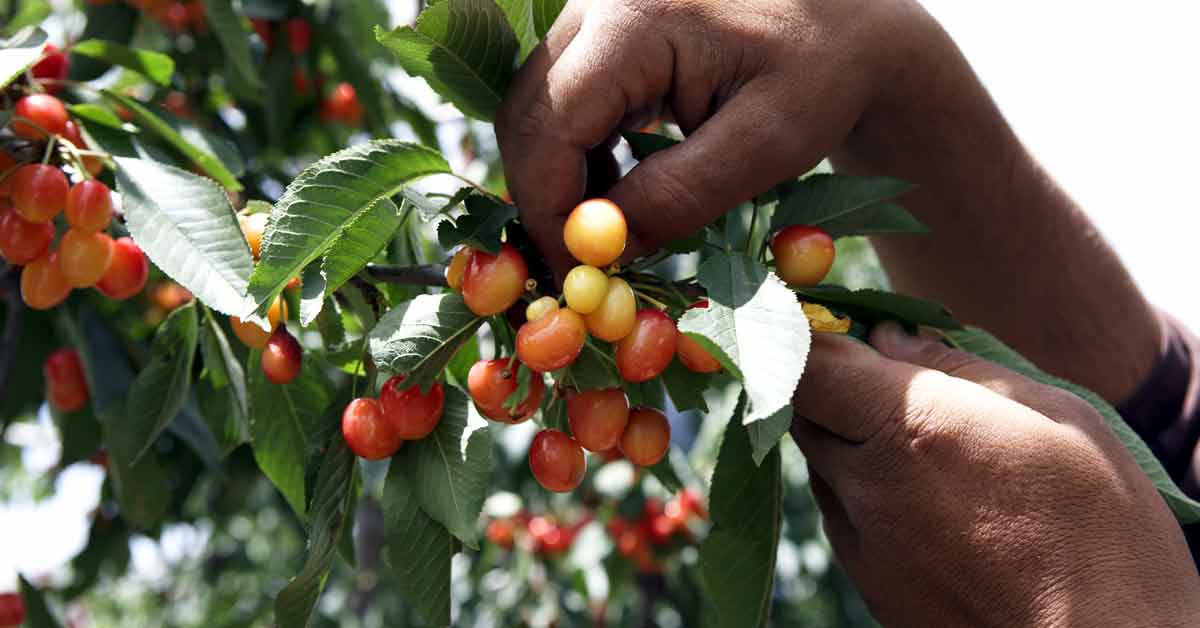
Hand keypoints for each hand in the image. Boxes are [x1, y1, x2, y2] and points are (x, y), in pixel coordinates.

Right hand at [496, 0, 941, 275]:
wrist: (850, 20)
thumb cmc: (824, 72)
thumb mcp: (767, 143)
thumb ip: (682, 192)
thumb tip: (606, 246)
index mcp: (636, 19)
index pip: (550, 126)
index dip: (549, 209)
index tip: (575, 275)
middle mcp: (598, 2)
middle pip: (528, 116)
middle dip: (546, 198)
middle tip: (584, 267)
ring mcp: (596, 10)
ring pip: (537, 110)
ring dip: (559, 178)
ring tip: (607, 232)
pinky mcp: (604, 28)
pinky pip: (564, 100)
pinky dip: (577, 154)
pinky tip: (618, 188)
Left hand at [792, 323, 1199, 626]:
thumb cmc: (1101, 532)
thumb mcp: (1057, 418)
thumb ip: (963, 370)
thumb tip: (893, 337)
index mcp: (907, 425)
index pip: (806, 362)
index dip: (814, 338)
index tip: (846, 330)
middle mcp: (865, 484)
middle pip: (805, 411)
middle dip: (836, 387)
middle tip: (894, 386)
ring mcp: (861, 542)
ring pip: (825, 466)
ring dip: (854, 443)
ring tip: (933, 456)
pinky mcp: (868, 587)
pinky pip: (847, 519)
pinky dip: (869, 496)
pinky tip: (932, 507)